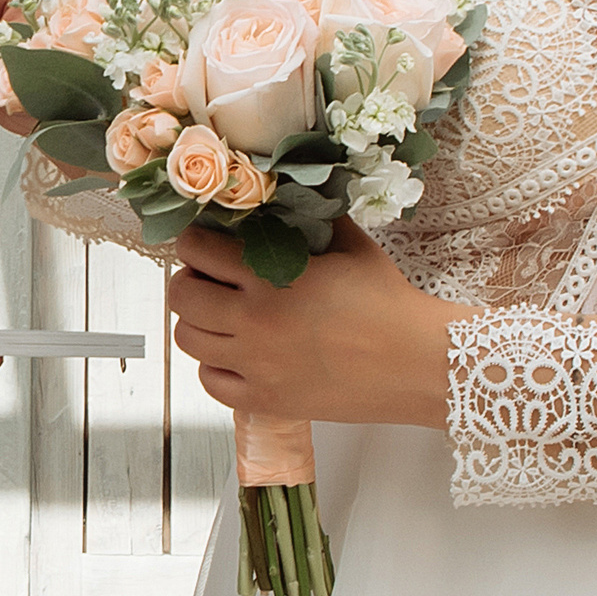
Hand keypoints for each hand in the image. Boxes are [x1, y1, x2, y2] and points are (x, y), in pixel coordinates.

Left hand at [167, 219, 469, 427]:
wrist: (415, 362)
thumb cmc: (387, 302)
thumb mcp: (349, 244)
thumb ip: (310, 218)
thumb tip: (285, 194)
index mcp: (272, 276)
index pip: (197, 250)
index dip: (195, 241)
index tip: (204, 242)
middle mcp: (255, 321)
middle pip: (181, 296)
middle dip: (188, 280)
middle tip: (207, 278)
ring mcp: (257, 365)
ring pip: (188, 340)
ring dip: (198, 322)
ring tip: (221, 316)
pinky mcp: (266, 401)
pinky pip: (210, 383)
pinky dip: (215, 367)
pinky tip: (237, 354)